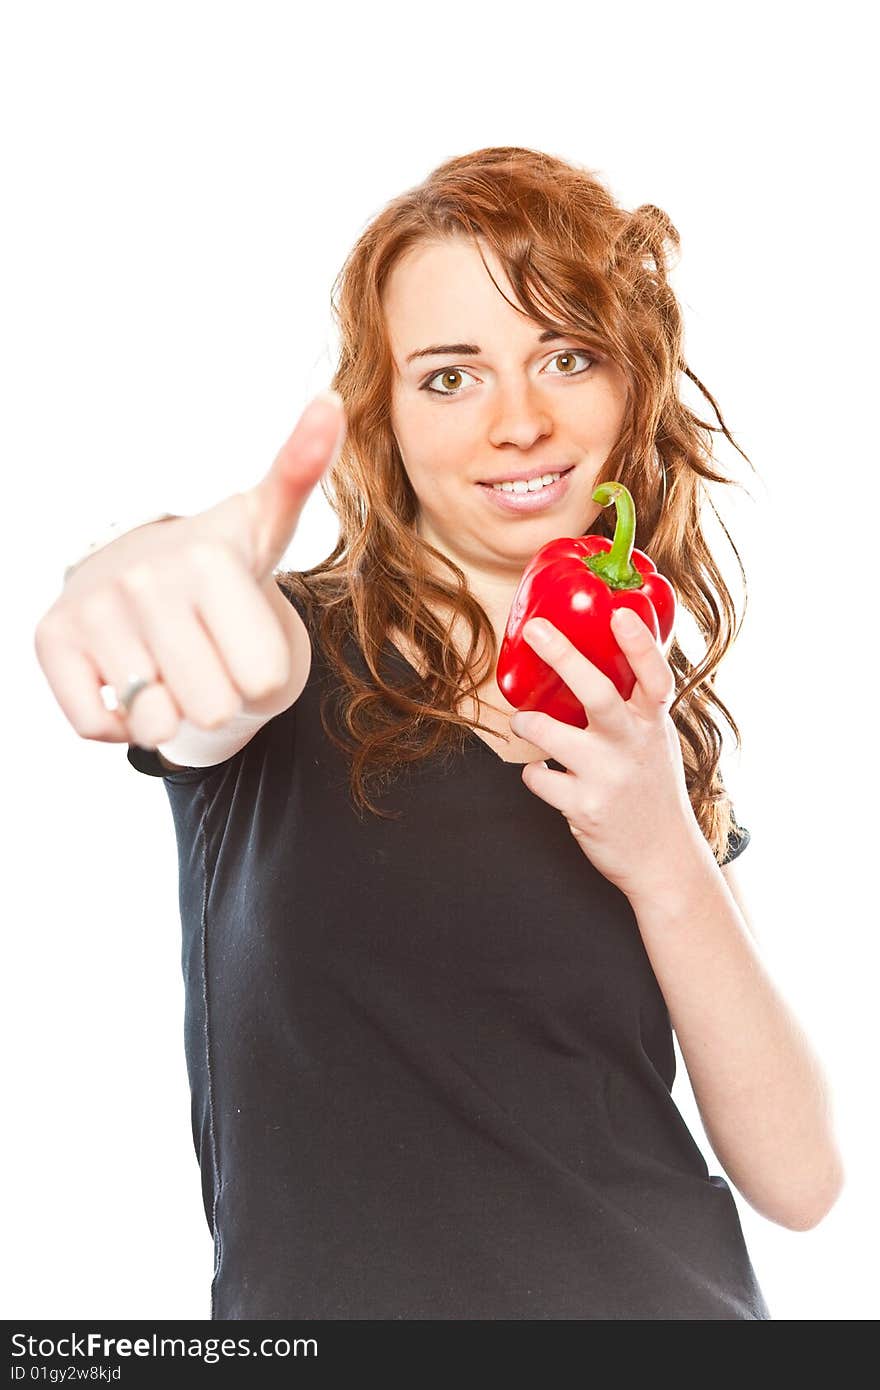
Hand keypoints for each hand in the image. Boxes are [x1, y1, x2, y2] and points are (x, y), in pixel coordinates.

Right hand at [34, 392, 345, 749]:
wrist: (135, 566)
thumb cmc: (217, 561)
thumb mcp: (266, 525)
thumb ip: (303, 473)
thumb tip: (331, 399)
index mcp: (209, 557)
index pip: (264, 680)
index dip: (260, 672)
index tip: (242, 631)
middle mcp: (143, 578)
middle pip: (214, 708)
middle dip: (217, 693)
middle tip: (205, 646)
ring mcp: (91, 609)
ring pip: (157, 723)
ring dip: (170, 708)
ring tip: (170, 660)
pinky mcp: (50, 638)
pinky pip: (100, 727)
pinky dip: (123, 721)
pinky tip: (131, 680)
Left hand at [509, 607, 705, 899]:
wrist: (664, 860)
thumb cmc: (652, 792)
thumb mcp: (657, 743)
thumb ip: (635, 708)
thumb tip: (604, 659)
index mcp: (653, 725)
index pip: (654, 677)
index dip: (639, 644)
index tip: (620, 613)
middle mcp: (632, 746)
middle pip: (598, 693)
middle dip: (564, 656)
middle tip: (537, 630)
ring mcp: (608, 777)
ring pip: (552, 734)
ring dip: (528, 722)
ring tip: (522, 720)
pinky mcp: (584, 807)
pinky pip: (539, 778)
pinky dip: (533, 773)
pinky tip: (543, 774)